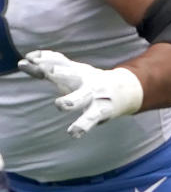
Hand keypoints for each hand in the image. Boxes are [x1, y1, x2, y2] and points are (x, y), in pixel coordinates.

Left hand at [18, 51, 143, 137]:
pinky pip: (91, 118)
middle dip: (63, 73)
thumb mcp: (72, 72)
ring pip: (83, 98)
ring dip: (72, 100)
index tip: (31, 58)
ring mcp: (95, 95)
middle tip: (50, 72)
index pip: (61, 61)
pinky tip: (73, 132)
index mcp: (78, 70)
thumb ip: (47, 68)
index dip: (47, 59)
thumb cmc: (90, 82)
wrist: (125, 90)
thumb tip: (23, 61)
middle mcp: (87, 80)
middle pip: (74, 75)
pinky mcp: (102, 110)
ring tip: (61, 104)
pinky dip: (83, 125)